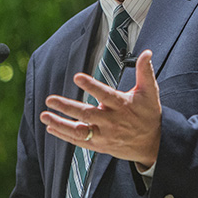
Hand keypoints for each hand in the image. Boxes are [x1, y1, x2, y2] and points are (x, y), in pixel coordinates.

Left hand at [40, 49, 160, 168]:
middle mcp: (111, 121)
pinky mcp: (100, 146)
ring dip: (61, 124)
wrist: (153, 144)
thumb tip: (147, 52)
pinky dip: (64, 136)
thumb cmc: (149, 114)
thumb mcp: (150, 92)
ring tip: (45, 116)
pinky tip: (51, 128)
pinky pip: (80, 142)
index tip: (77, 77)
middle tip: (50, 99)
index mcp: (122, 105)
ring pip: (79, 131)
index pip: (105, 94)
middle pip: (86, 114)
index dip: (91, 86)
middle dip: (67, 107)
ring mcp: (104, 135)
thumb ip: (145, 71)